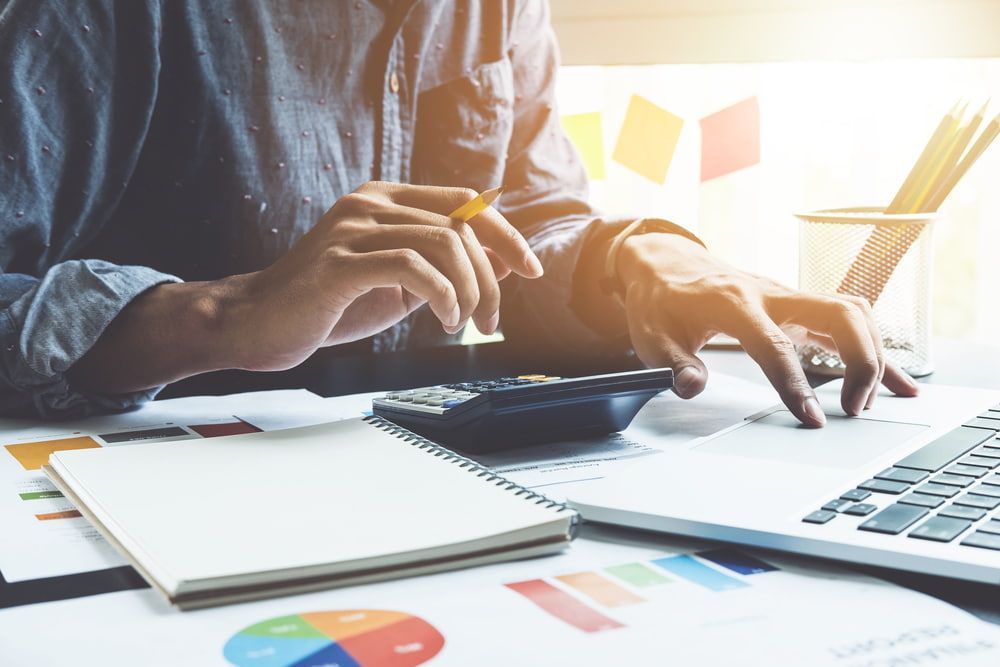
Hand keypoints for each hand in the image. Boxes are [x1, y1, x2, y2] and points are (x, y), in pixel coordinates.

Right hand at [225, 181, 542, 370]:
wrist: (258, 324)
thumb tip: (501, 260)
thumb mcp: (400, 283)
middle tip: (489, 321)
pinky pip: (410, 265)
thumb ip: (444, 266)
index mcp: (386, 201)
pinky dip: (441, 293)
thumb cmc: (328, 306)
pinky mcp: (339, 262)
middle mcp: (369, 203)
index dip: (505, 234)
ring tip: (463, 324)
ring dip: (468, 290)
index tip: (531, 269)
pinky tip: (443, 317)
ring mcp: (351, 228)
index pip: (464, 202)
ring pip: (442, 243)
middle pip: (459, 225)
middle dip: (490, 278)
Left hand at [617, 232, 918, 426]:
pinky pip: (848, 319)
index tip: (812, 418)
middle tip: (854, 407)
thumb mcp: (651, 335)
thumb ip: (674, 363)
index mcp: (732, 301)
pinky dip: (875, 348)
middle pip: (838, 313)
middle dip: (859, 360)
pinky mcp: (798, 304)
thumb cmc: (660, 300)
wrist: (666, 263)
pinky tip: (897, 380)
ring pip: (852, 312)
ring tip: (867, 401)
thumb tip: (692, 386)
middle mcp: (770, 292)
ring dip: (872, 354)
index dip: (794, 384)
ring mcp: (789, 295)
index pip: (773, 344)